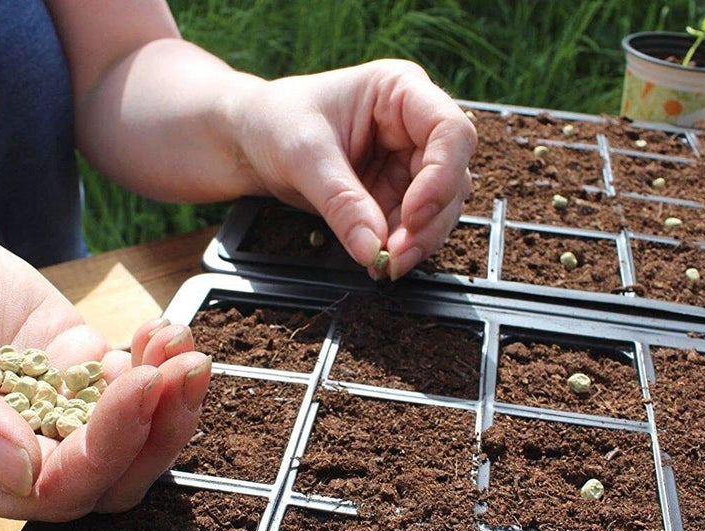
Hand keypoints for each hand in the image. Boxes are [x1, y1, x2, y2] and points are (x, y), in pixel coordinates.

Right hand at [0, 219, 210, 520]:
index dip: (108, 449)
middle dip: (158, 428)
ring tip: (183, 348)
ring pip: (131, 434)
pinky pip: (128, 381)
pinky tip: (164, 330)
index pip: (58, 490)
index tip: (137, 386)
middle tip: (185, 370)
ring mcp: (53, 409)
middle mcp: (18, 452)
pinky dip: (156, 360)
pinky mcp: (73, 368)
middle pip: (111, 473)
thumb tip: (19, 469)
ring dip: (170, 398)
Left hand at [228, 59, 476, 279]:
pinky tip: (378, 261)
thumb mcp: (304, 156)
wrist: (252, 139)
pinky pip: (414, 225)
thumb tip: (373, 249)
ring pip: (440, 208)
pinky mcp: (396, 192)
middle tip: (395, 258)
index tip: (413, 216)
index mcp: (401, 90)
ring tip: (385, 265)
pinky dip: (402, 246)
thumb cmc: (275, 122)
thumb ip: (341, 201)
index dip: (441, 177)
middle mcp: (415, 125)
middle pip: (452, 177)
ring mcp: (409, 161)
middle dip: (428, 223)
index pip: (450, 131)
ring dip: (418, 241)